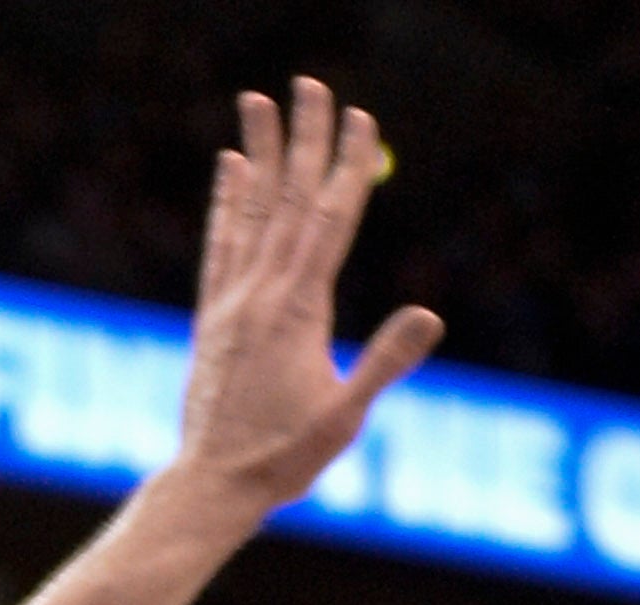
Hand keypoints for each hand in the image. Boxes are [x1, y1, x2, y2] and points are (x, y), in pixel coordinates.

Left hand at [171, 79, 440, 517]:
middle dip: (303, 138)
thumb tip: (430, 316)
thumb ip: (384, 362)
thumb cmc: (281, 460)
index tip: (361, 117)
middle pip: (289, 199)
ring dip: (258, 152)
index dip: (348, 166)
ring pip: (249, 211)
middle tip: (309, 81)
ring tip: (257, 99)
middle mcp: (261, 294)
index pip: (331, 219)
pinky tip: (229, 167)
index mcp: (299, 311)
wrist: (210, 488)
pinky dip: (226, 203)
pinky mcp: (211, 318)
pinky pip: (220, 246)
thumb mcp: (344, 417)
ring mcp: (231, 302)